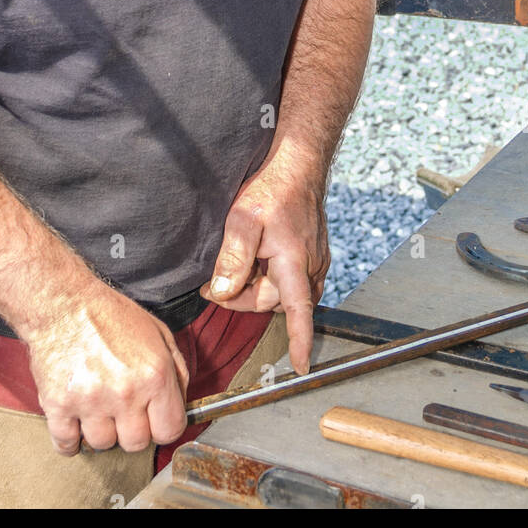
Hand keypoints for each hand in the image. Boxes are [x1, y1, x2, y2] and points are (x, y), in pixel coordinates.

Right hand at [24, 284, 189, 455]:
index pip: (170, 430)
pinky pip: (66, 445)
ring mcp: (90, 401)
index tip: (153, 419)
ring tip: (96, 406)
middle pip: (136, 443)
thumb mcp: (158, 332)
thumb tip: (181, 403)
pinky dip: (70, 439)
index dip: (162, 426)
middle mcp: (125, 392)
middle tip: (122, 409)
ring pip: (102, 445)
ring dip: (100, 431)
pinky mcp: (58, 405)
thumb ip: (177, 370)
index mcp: (154, 375)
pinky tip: (74, 421)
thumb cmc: (110, 314)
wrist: (64, 302)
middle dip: (131, 429)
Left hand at [199, 155, 329, 374]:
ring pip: (282, 290)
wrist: (298, 160)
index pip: (299, 315)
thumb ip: (233, 258)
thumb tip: (221, 292)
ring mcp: (315, 259)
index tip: (302, 367)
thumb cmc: (272, 186)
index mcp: (294, 264)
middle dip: (243, 297)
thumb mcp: (242, 219)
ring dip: (258, 286)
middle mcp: (311, 266)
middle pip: (274, 302)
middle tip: (212, 284)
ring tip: (238, 263)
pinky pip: (291, 277)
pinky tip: (257, 258)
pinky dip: (271, 276)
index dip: (299, 342)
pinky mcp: (313, 250)